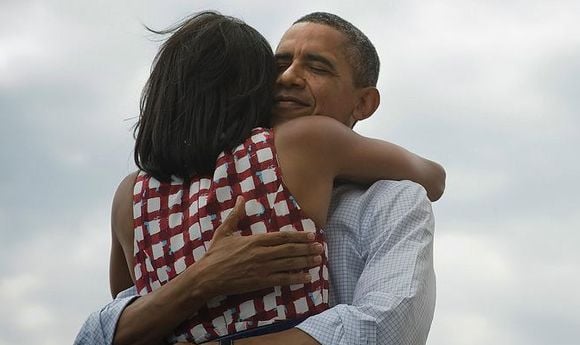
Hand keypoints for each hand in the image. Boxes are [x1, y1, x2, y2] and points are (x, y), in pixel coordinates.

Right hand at [193, 196, 323, 297]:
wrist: (208, 276)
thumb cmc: (215, 254)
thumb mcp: (224, 232)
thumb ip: (235, 215)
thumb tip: (240, 198)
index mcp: (255, 240)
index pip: (282, 236)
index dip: (299, 236)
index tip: (311, 235)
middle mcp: (262, 253)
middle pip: (290, 249)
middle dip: (307, 248)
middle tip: (320, 248)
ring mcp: (263, 268)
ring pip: (289, 264)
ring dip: (305, 261)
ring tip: (318, 260)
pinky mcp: (261, 282)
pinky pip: (282, 279)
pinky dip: (296, 278)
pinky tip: (306, 277)